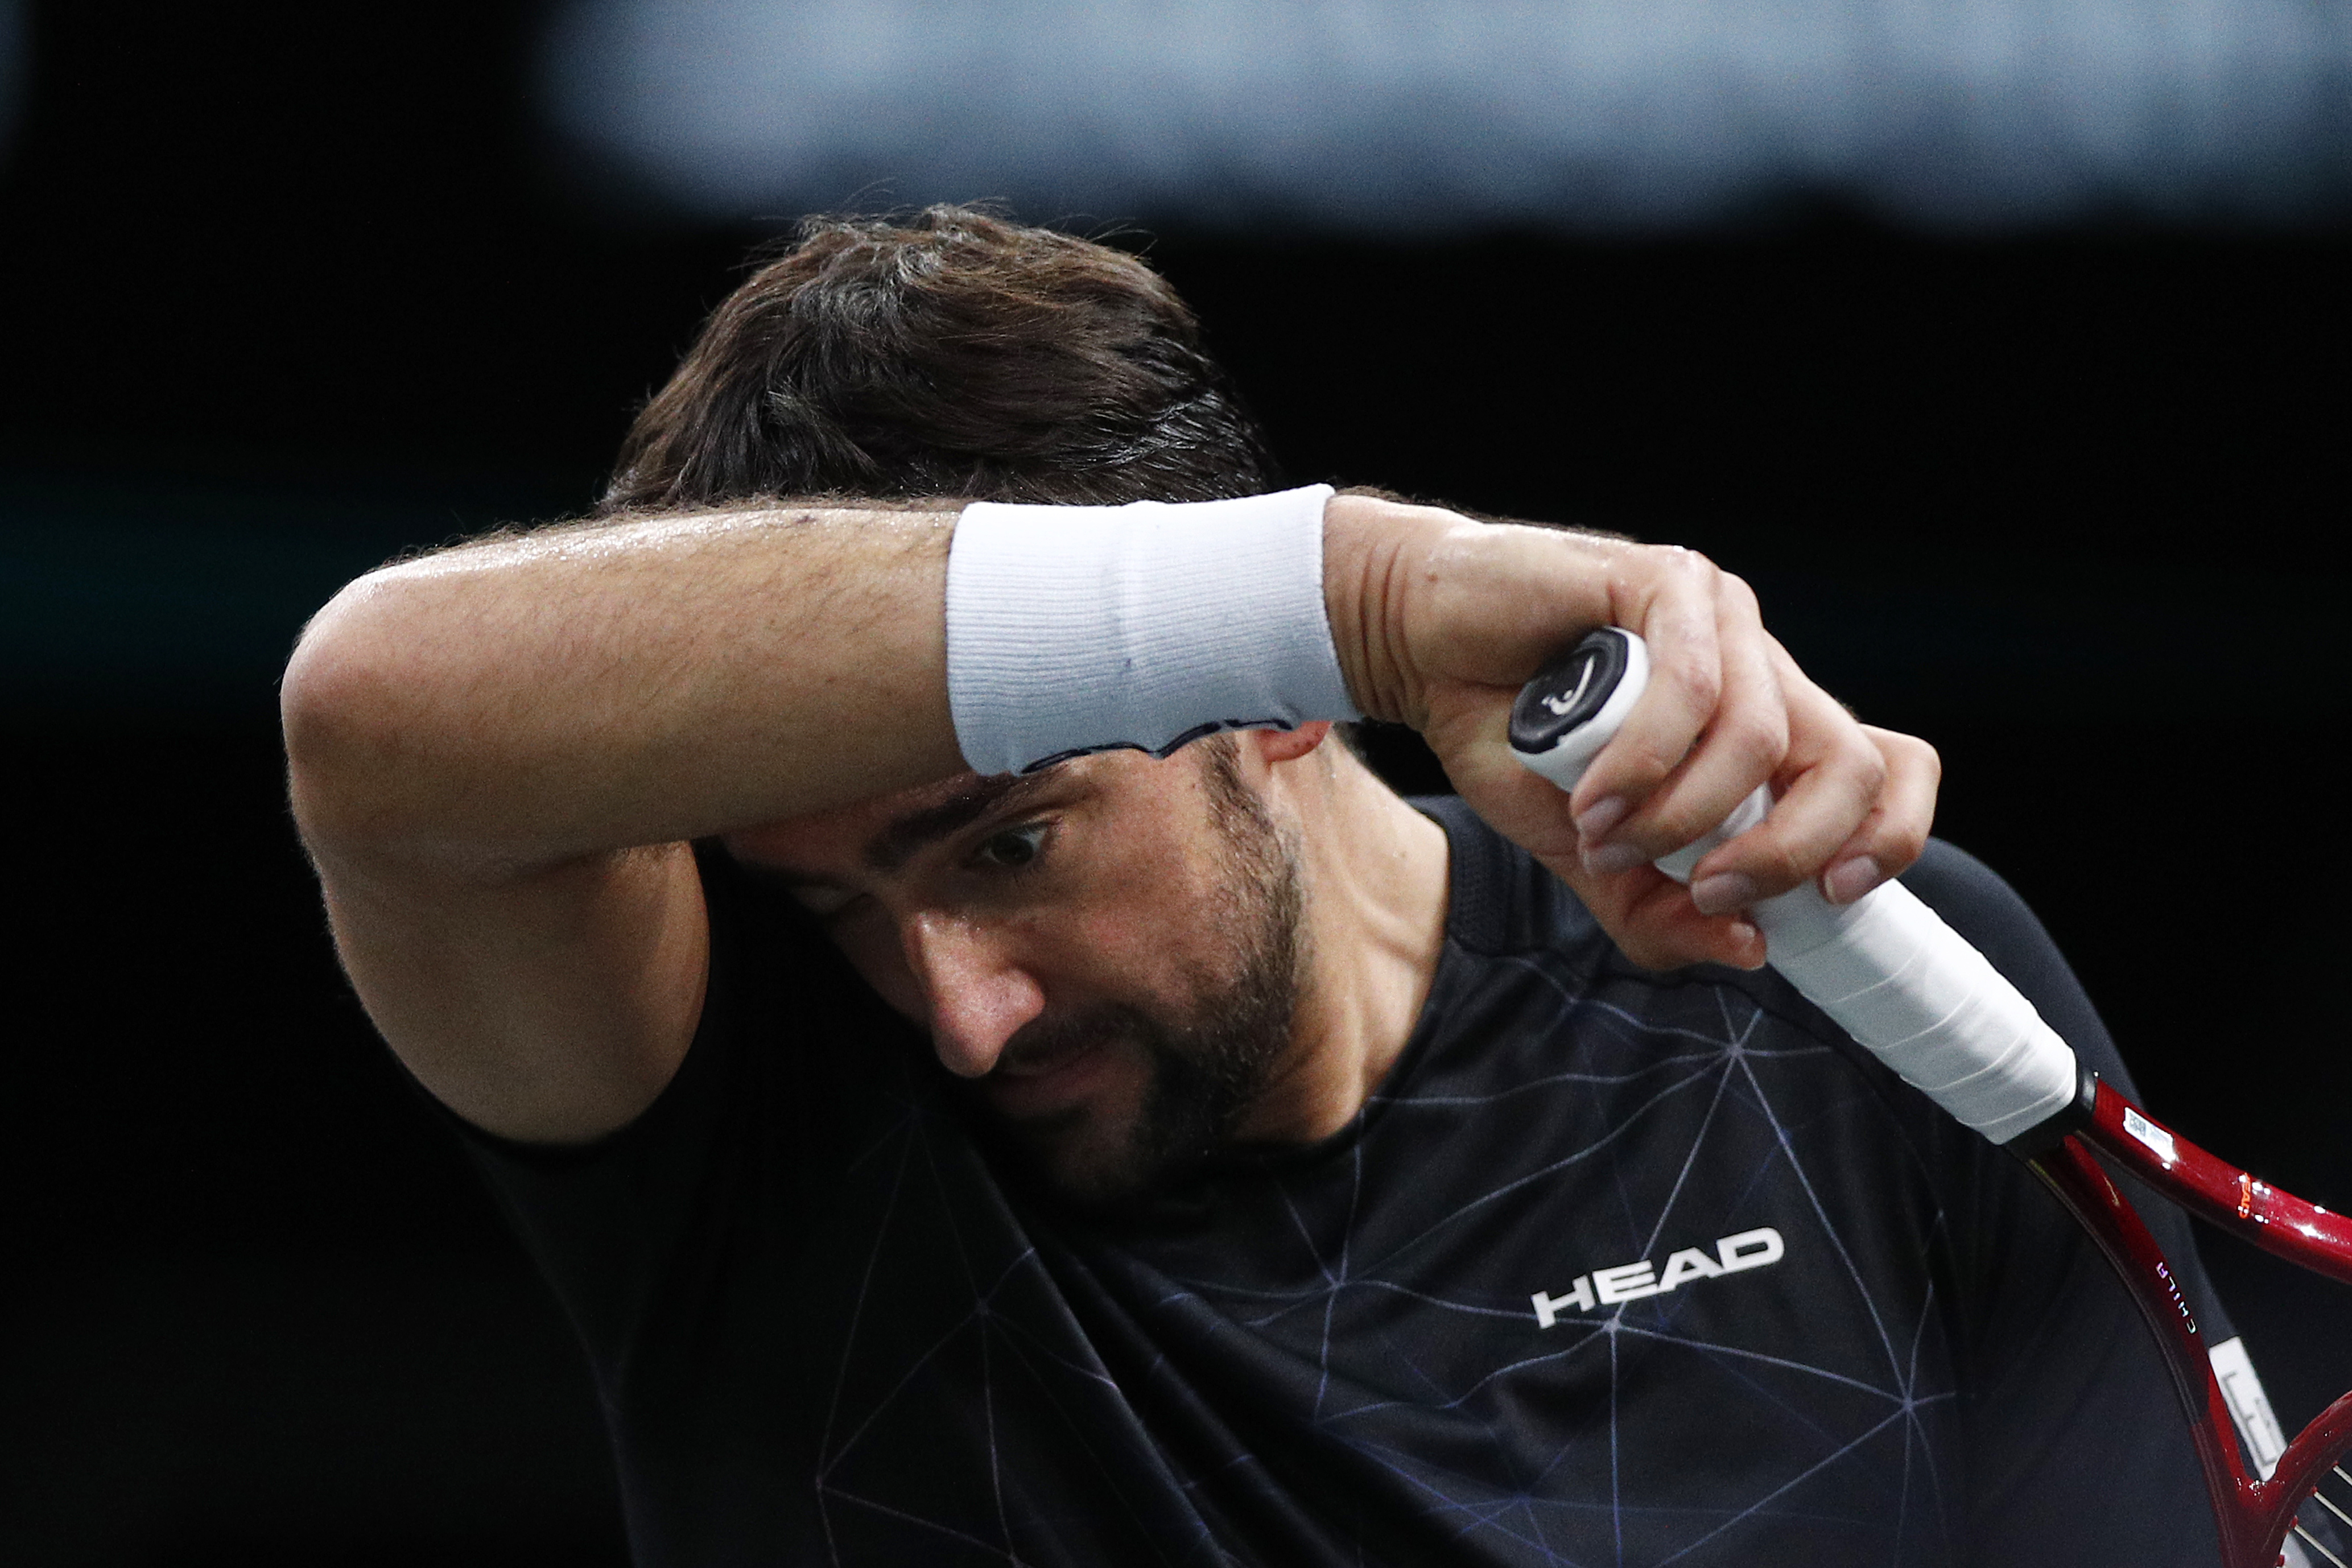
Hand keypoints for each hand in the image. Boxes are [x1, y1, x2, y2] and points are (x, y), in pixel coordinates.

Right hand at [1322, 494, 1939, 969]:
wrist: (1422, 652)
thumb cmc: (1509, 740)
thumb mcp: (1588, 855)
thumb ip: (1658, 908)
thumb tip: (1749, 950)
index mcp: (1767, 729)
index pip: (1886, 768)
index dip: (1891, 834)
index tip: (1837, 895)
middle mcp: (1763, 670)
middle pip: (1852, 763)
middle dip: (1788, 851)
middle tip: (1708, 892)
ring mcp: (1723, 620)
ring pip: (1763, 737)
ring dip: (1681, 815)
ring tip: (1602, 837)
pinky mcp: (1669, 581)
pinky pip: (1690, 687)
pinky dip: (1642, 763)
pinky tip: (1589, 795)